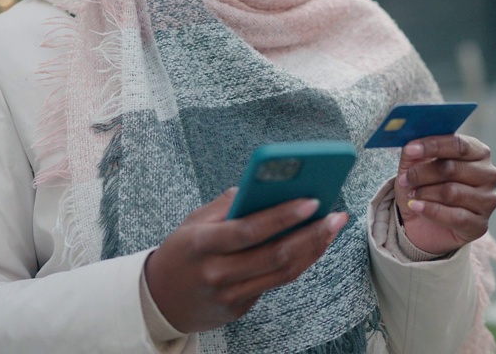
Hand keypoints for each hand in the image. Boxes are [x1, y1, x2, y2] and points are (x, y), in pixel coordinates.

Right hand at [145, 188, 348, 332]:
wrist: (159, 300)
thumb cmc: (182, 251)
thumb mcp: (194, 221)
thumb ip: (230, 205)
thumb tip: (270, 186)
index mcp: (201, 244)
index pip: (249, 230)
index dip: (283, 216)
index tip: (312, 200)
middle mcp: (216, 273)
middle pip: (275, 255)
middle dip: (311, 234)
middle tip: (336, 216)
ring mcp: (229, 296)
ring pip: (282, 273)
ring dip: (313, 250)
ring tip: (332, 228)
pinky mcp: (240, 309)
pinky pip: (276, 283)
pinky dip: (299, 263)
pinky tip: (314, 245)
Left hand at [394, 134, 495, 255]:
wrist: (425, 222)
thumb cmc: (426, 186)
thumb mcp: (415, 165)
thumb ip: (414, 152)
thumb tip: (410, 147)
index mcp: (478, 152)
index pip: (458, 145)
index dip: (433, 146)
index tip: (410, 150)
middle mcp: (489, 174)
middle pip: (453, 169)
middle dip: (422, 173)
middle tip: (404, 179)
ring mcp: (488, 200)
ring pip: (452, 192)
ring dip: (425, 193)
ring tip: (411, 194)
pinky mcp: (480, 225)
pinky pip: (455, 216)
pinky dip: (430, 210)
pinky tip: (415, 206)